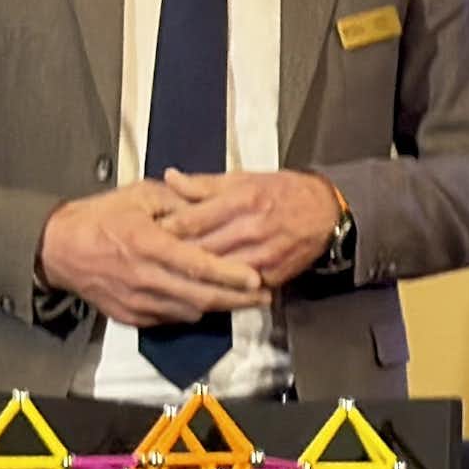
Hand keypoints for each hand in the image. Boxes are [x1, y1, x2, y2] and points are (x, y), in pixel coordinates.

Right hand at [38, 182, 266, 327]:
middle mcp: (143, 278)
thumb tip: (213, 203)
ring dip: (219, 308)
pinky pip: (171, 318)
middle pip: (199, 296)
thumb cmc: (101, 217)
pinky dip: (194, 311)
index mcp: (147, 244)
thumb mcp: (140, 195)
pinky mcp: (131, 316)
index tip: (256, 278)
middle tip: (265, 296)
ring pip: (188, 311)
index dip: (229, 274)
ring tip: (247, 301)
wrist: (59, 249)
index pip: (196, 264)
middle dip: (236, 299)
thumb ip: (179, 200)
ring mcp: (136, 301)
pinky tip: (212, 303)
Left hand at [156, 167, 343, 288]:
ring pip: (215, 274)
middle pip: (199, 250)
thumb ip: (205, 184)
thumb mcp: (244, 178)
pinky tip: (197, 291)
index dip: (166, 228)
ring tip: (164, 279)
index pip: (193, 219)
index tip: (143, 233)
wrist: (324, 213)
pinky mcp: (270, 277)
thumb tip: (171, 177)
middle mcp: (251, 229)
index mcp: (243, 199)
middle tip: (145, 260)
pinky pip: (235, 289)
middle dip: (171, 257)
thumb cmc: (283, 192)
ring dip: (189, 278)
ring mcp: (262, 256)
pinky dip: (216, 290)